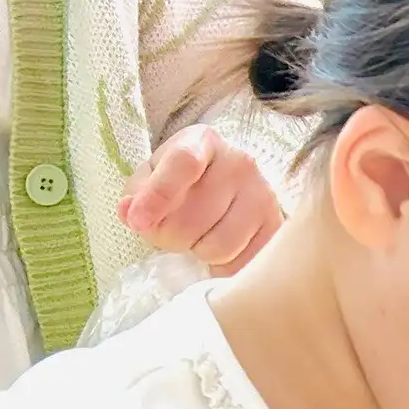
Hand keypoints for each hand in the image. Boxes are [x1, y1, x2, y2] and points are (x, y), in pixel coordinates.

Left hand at [119, 126, 280, 273]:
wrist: (234, 186)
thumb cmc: (185, 182)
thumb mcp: (153, 176)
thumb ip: (136, 194)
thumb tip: (130, 213)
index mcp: (202, 141)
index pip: (183, 164)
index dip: (157, 196)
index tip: (137, 222)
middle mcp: (240, 164)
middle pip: (192, 220)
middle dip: (169, 237)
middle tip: (167, 235)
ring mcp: (264, 196)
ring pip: (218, 248)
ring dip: (197, 252)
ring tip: (196, 241)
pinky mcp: (277, 228)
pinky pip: (241, 264)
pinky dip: (222, 267)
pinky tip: (218, 253)